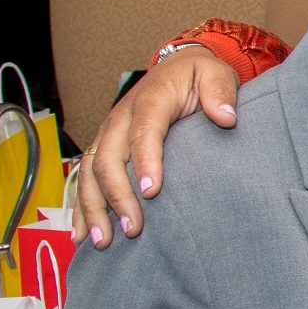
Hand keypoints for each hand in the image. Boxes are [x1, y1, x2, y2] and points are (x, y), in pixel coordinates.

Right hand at [76, 47, 241, 244]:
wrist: (177, 67)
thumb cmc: (197, 76)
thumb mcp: (215, 74)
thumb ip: (220, 91)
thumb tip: (226, 116)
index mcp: (150, 101)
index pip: (144, 132)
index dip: (145, 161)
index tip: (152, 191)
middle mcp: (121, 119)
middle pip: (108, 158)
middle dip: (116, 196)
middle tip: (133, 229)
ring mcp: (109, 134)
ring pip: (90, 173)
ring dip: (93, 208)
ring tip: (103, 241)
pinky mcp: (105, 147)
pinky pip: (85, 178)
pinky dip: (81, 207)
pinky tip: (83, 234)